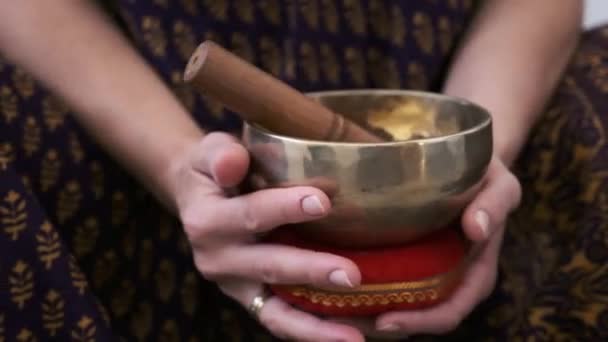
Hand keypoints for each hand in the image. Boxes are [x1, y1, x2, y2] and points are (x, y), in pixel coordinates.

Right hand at [168, 132, 365, 341]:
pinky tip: (348, 336)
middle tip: (352, 275)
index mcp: (207, 221)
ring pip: (275, 312)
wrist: (197, 197)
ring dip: (315, 326)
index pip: (250, 215)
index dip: (284, 208)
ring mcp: (236, 286)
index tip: (323, 202)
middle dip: (311, 271)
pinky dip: (312, 332)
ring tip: (354, 337)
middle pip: (269, 267)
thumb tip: (231, 163)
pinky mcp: (252, 299)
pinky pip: (281, 321)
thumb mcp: (209, 151)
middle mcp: (218, 260)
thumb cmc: (213, 169)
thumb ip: (220, 155)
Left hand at [338, 157, 521, 338]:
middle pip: (414, 318)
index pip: (448, 312)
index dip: (419, 323)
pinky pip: (384, 280)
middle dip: (379, 325)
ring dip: (363, 313)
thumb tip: (477, 229)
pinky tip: (330, 283)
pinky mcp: (405, 259)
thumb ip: (495, 205)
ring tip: (327, 312)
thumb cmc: (487, 176)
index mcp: (474, 275)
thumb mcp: (500, 185)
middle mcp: (449, 281)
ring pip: (395, 305)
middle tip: (339, 322)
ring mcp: (426, 273)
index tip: (384, 321)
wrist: (471, 166)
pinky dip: (361, 288)